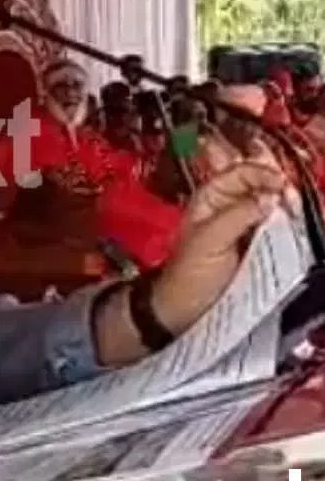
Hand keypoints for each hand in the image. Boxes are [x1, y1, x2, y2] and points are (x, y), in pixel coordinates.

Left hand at [150, 158, 298, 338]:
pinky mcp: (255, 244)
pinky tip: (292, 224)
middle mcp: (228, 205)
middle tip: (291, 197)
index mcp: (211, 196)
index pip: (241, 172)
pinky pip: (273, 227)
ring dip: (283, 205)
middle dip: (276, 187)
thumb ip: (237, 215)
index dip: (262, 173)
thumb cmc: (188, 273)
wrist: (186, 308)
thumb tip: (268, 198)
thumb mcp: (209, 240)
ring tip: (294, 209)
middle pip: (258, 185)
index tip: (281, 184)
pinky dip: (284, 224)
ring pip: (268, 205)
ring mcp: (243, 224)